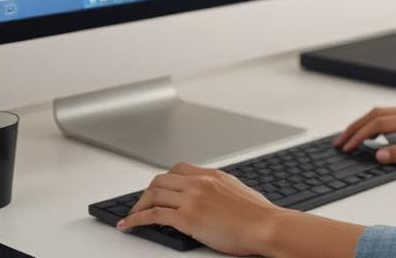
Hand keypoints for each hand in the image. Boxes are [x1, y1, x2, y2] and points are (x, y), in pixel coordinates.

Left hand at [117, 162, 283, 255]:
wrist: (266, 226)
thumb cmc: (259, 215)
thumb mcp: (237, 191)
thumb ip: (220, 189)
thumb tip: (212, 196)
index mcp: (212, 175)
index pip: (178, 170)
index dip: (163, 181)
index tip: (157, 190)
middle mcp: (199, 182)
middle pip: (160, 180)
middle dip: (146, 193)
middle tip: (140, 205)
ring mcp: (192, 199)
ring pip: (153, 194)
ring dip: (137, 206)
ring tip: (130, 217)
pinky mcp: (187, 218)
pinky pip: (153, 215)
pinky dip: (136, 220)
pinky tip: (129, 225)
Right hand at [334, 104, 395, 165]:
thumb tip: (380, 154)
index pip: (379, 124)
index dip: (359, 135)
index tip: (346, 146)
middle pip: (376, 114)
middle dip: (355, 127)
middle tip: (340, 141)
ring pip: (383, 114)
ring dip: (364, 124)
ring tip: (351, 137)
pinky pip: (392, 117)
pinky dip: (376, 124)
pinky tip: (373, 133)